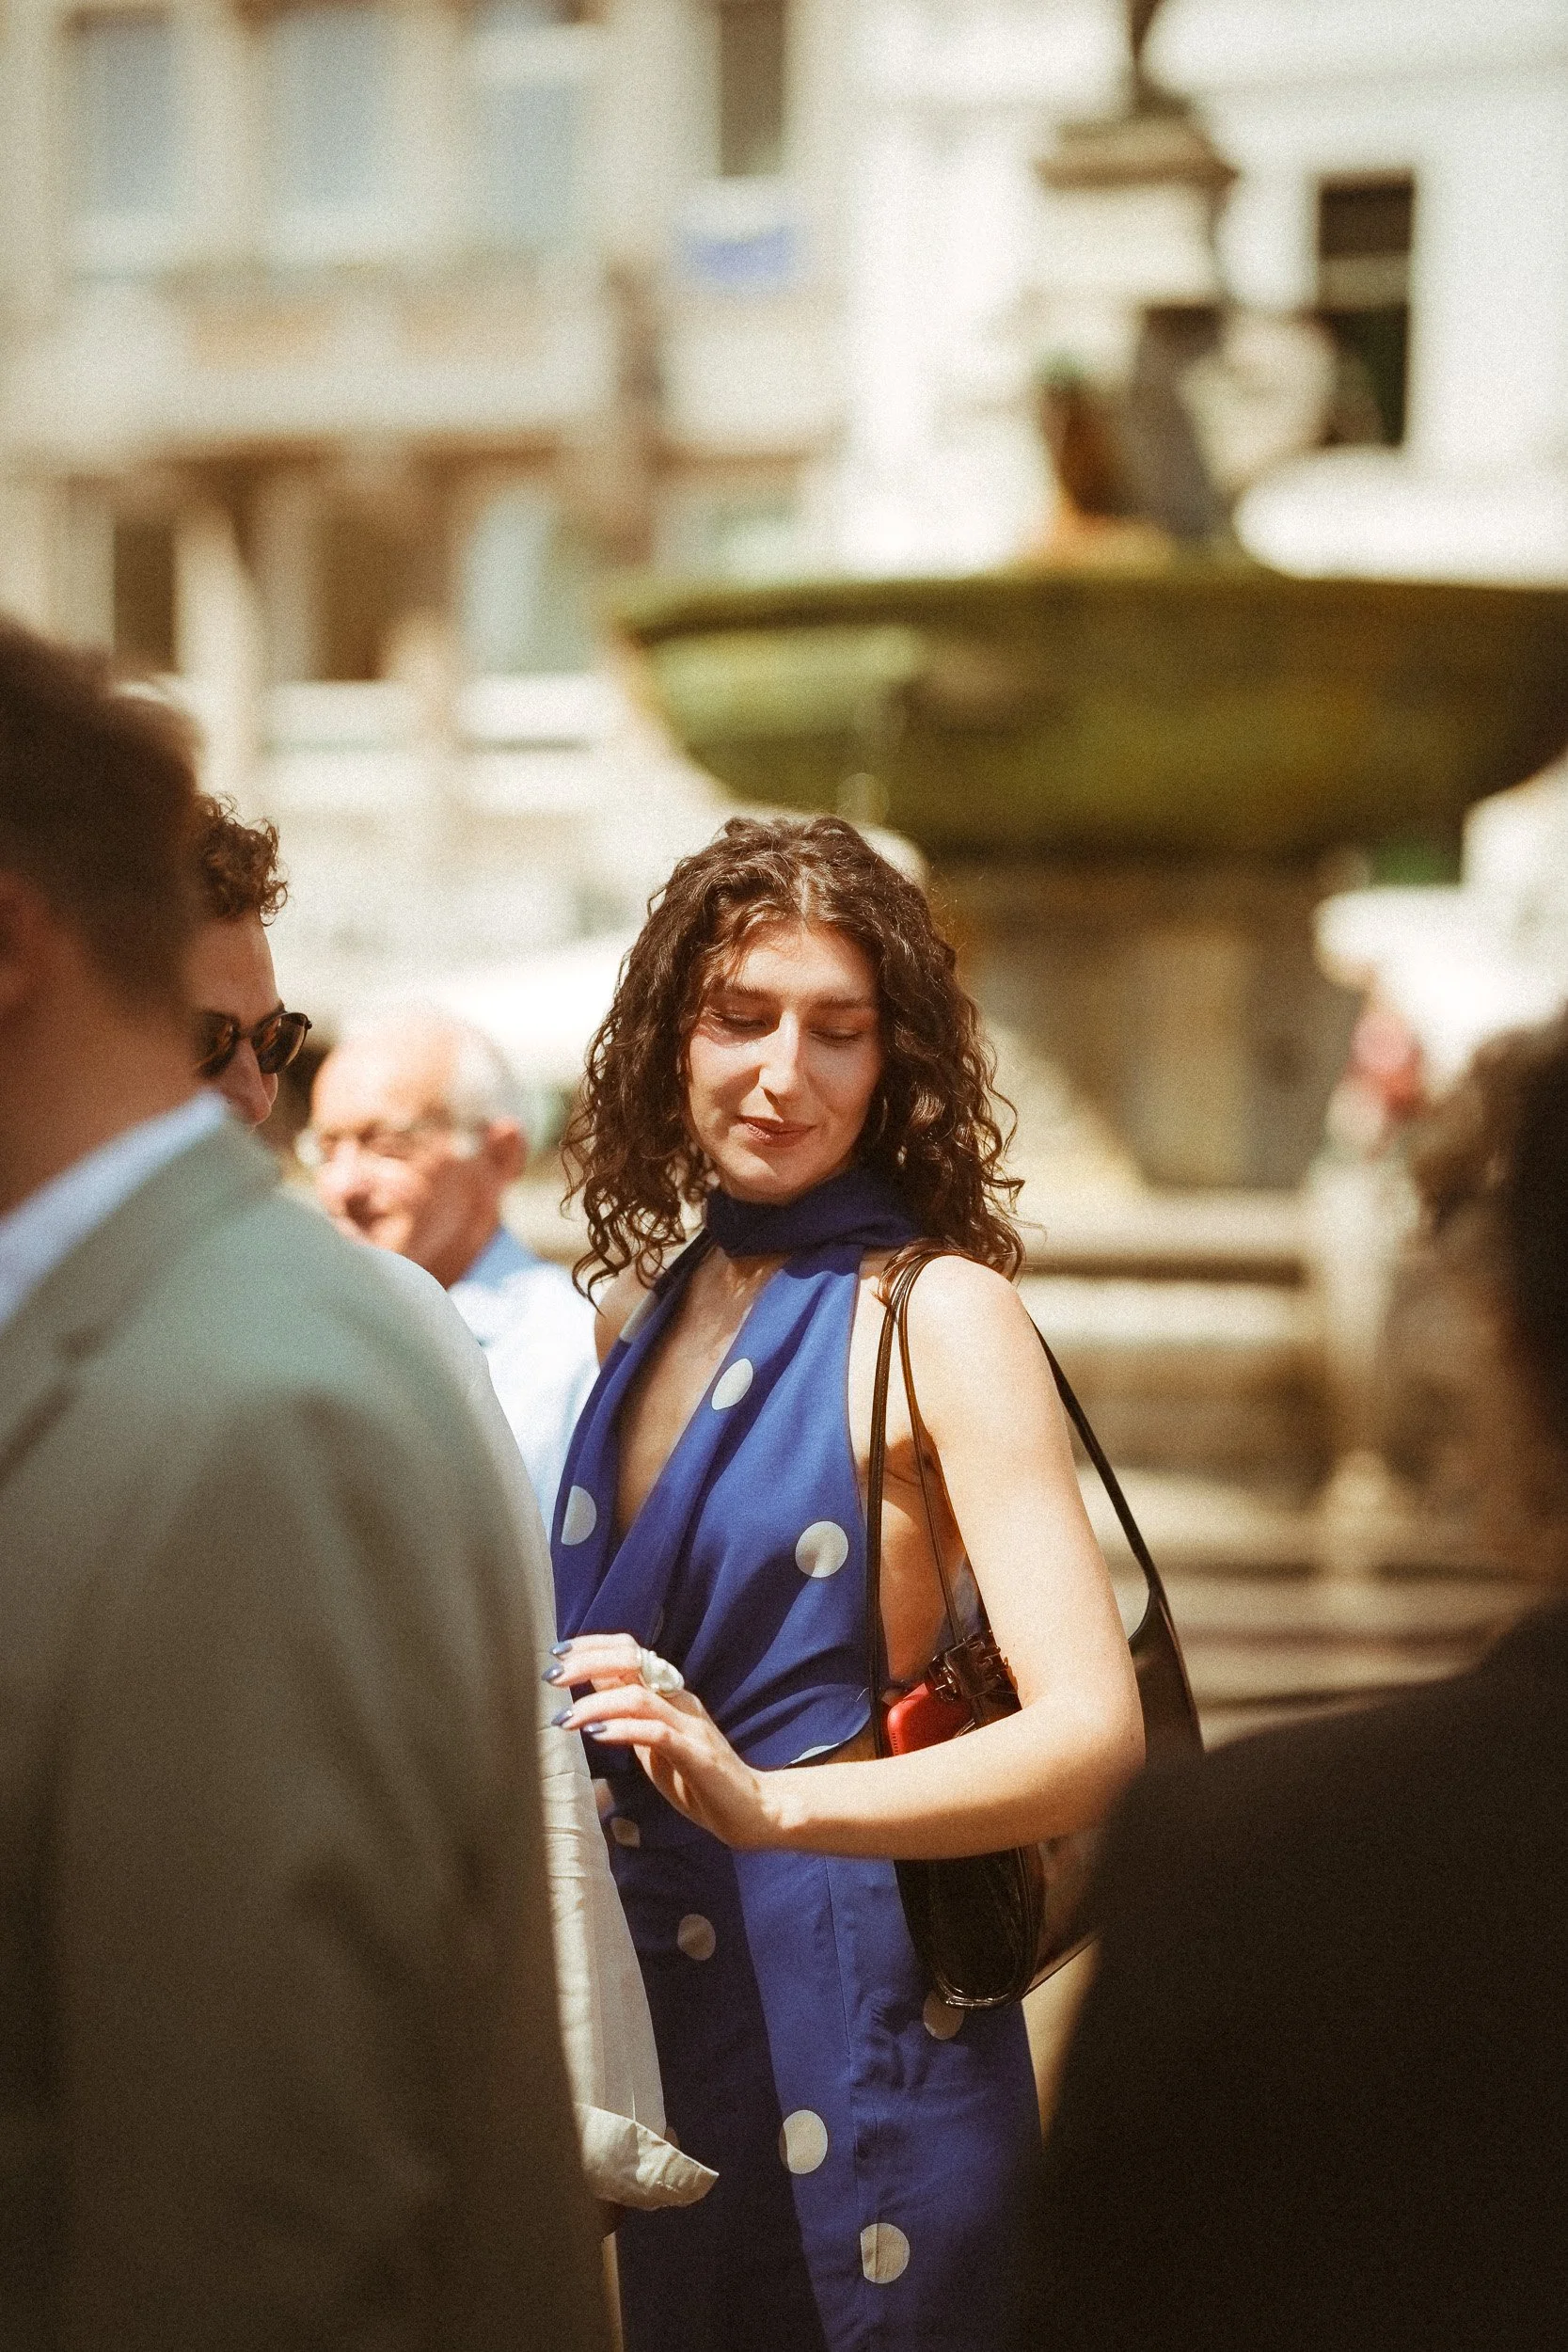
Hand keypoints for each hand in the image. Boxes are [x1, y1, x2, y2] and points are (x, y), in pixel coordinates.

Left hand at [548, 1635, 780, 1849]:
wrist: (749, 1811)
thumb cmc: (697, 1780)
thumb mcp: (653, 1742)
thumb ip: (628, 1716)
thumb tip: (591, 1693)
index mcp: (668, 1694)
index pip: (629, 1650)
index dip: (592, 1646)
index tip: (558, 1653)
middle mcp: (678, 1699)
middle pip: (632, 1659)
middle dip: (587, 1662)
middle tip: (552, 1677)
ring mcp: (689, 1724)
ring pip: (638, 1695)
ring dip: (595, 1703)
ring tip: (565, 1719)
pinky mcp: (696, 1753)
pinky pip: (655, 1732)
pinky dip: (622, 1728)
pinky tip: (597, 1735)